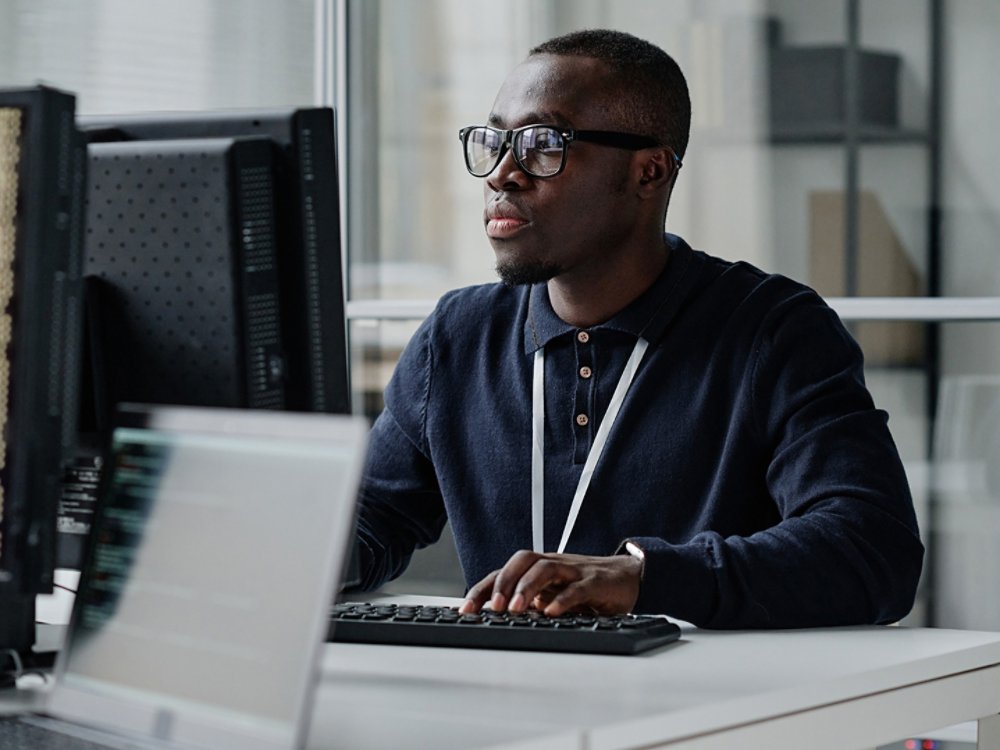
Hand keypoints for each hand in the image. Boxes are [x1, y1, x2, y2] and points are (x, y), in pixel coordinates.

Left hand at [459, 550, 642, 616]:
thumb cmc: (586, 587)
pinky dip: (563, 599)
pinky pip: (577, 587)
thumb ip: (530, 605)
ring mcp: (574, 571)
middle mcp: (553, 565)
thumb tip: (497, 623)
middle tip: (491, 608)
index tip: (465, 611)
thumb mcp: (553, 596)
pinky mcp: (595, 582)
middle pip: (522, 561)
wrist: (628, 576)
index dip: (483, 589)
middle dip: (502, 583)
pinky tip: (552, 612)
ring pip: (545, 569)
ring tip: (516, 609)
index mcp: (539, 569)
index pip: (504, 573)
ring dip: (527, 588)